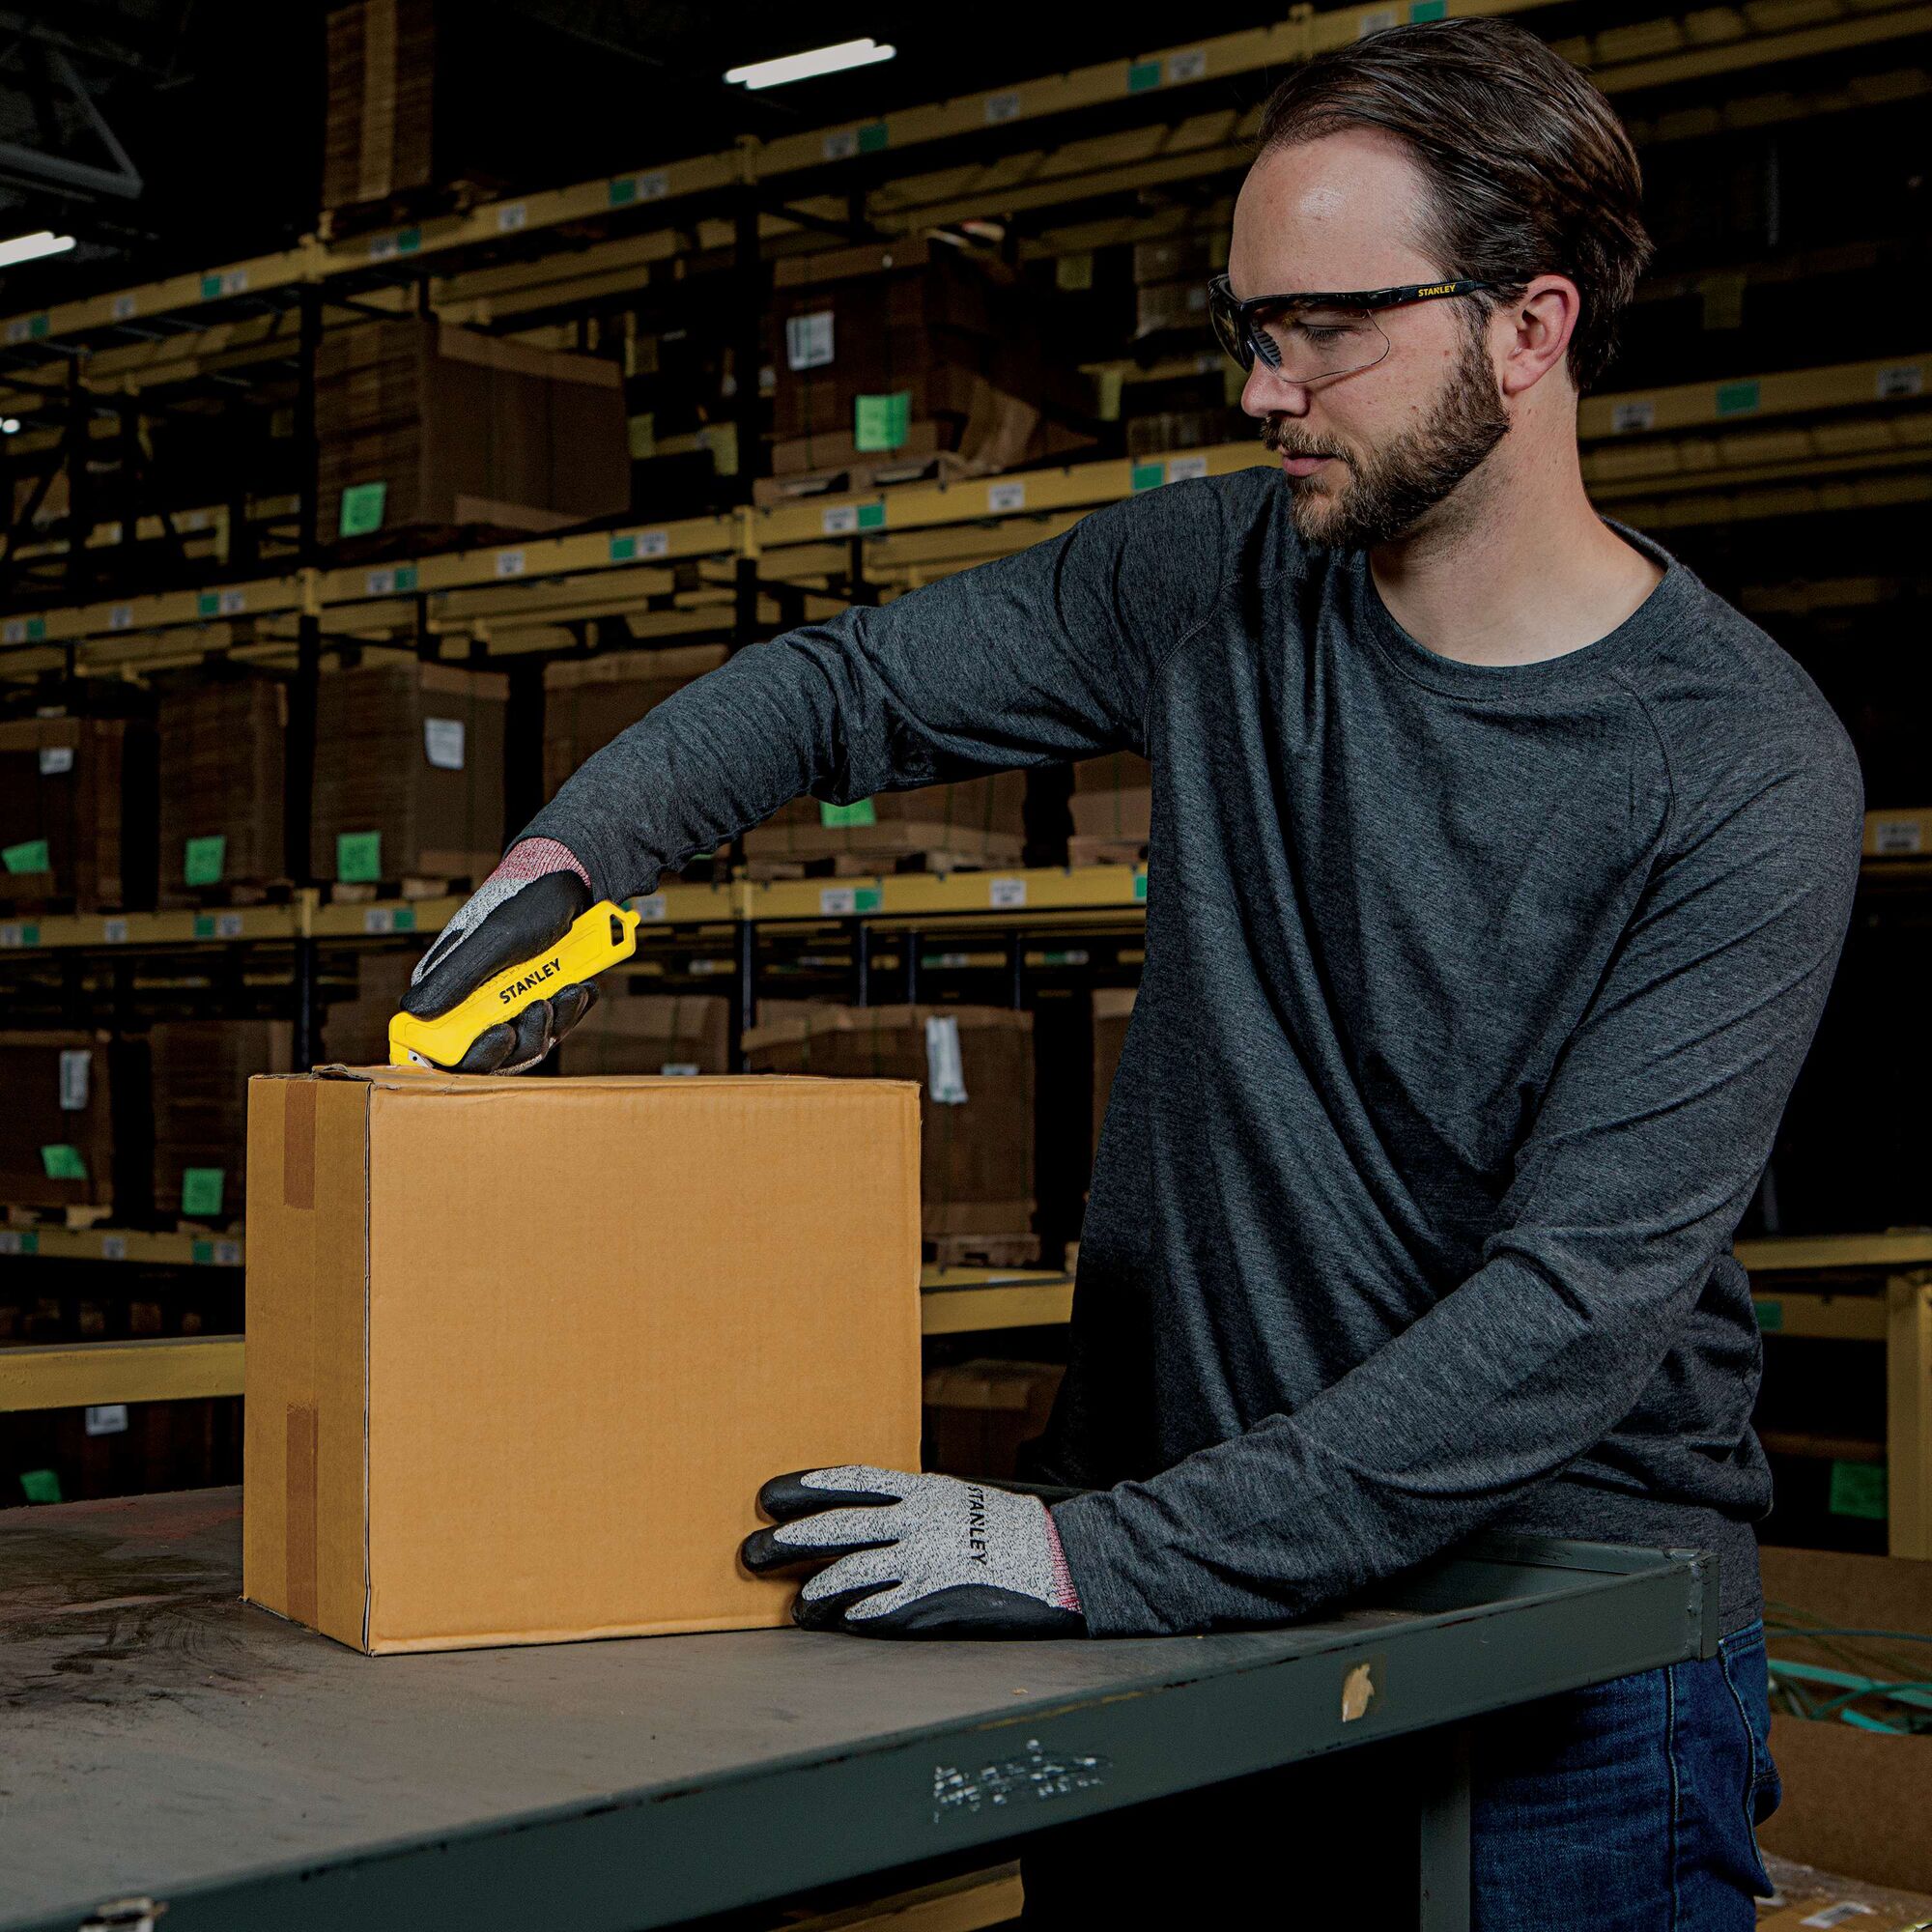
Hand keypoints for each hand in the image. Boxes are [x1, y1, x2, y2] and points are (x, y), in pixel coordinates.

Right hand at [400, 838, 595, 1071]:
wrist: (572, 880)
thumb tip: (413, 1012)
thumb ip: (458, 975)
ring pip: (526, 1042)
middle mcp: (473, 999)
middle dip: (524, 1037)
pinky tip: (582, 988)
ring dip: (553, 1022)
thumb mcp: (496, 936)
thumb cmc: (528, 900)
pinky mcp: (536, 998)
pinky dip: (569, 1010)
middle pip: (491, 1052)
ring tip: (570, 990)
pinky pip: (551, 1024)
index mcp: (446, 985)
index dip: (471, 1054)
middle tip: (543, 1006)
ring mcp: (508, 1000)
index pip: (445, 1044)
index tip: (502, 1036)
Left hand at [740, 1465, 1085, 1637]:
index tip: (769, 1495)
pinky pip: (881, 1609)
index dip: (806, 1487)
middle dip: (788, 1540)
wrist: (1058, 1559)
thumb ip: (914, 1508)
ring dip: (815, 1591)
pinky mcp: (932, 1599)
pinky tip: (840, 1623)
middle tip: (752, 1551)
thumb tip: (873, 1518)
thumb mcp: (959, 1501)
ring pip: (850, 1573)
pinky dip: (855, 1615)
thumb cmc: (1008, 1529)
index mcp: (921, 1490)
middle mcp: (915, 1520)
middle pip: (836, 1528)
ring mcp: (922, 1560)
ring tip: (796, 1609)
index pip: (851, 1483)